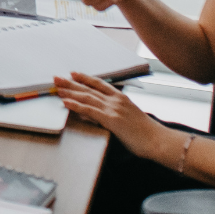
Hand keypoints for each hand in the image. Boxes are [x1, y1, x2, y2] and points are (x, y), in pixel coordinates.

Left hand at [52, 72, 173, 159]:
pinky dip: (76, 105)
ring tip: (57, 88)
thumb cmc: (147, 133)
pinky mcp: (111, 120)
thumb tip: (102, 114)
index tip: (73, 73)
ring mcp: (113, 109)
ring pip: (87, 97)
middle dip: (71, 83)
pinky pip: (90, 111)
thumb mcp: (130, 117)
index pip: (99, 84)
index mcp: (121, 98)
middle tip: (56, 78)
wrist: (158, 140)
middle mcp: (116, 100)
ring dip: (70, 92)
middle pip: (89, 89)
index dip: (85, 78)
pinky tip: (66, 102)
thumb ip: (117, 113)